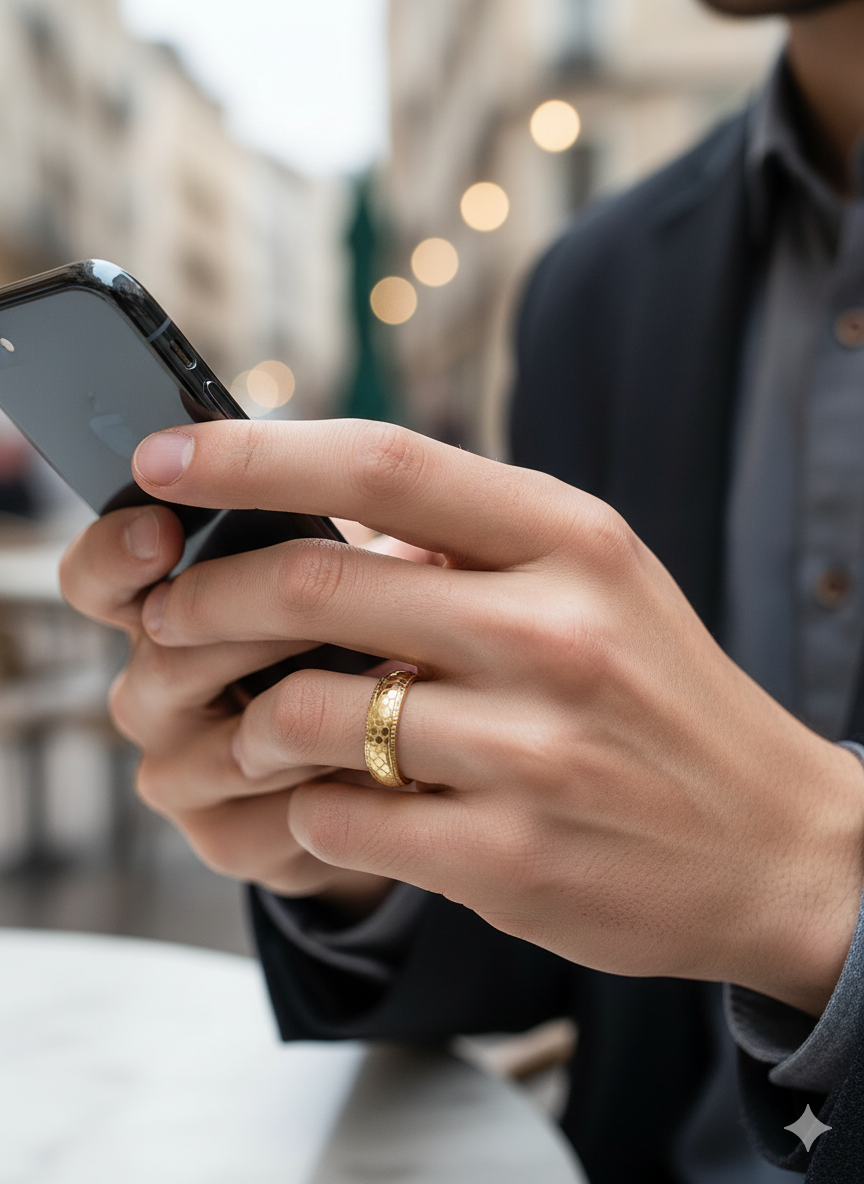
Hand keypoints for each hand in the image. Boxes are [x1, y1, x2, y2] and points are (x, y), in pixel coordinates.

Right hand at [59, 503, 394, 911]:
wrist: (386, 767)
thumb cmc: (358, 648)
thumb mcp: (352, 578)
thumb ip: (338, 546)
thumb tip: (377, 515)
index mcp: (169, 613)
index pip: (100, 581)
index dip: (116, 554)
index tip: (161, 530)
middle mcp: (158, 694)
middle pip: (159, 661)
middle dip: (246, 628)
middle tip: (320, 599)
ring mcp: (185, 774)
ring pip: (222, 742)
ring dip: (307, 704)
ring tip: (387, 671)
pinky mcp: (230, 841)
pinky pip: (272, 815)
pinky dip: (335, 779)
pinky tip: (392, 753)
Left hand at [129, 419, 863, 1014]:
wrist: (775, 843)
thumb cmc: (661, 700)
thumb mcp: (595, 584)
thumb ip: (470, 546)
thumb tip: (315, 514)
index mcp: (571, 539)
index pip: (382, 463)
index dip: (253, 454)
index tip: (163, 455)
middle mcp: (554, 630)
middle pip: (316, 584)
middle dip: (206, 601)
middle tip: (166, 616)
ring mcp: (535, 749)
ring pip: (311, 713)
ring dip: (254, 722)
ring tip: (259, 729)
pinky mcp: (511, 855)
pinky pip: (340, 820)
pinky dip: (307, 809)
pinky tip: (334, 805)